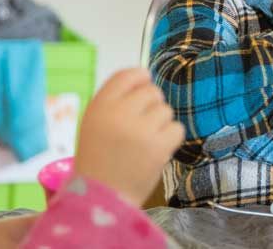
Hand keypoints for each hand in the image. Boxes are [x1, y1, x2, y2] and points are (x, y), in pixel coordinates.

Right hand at [74, 68, 184, 207]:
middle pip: (152, 91)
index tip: (143, 86)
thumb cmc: (99, 159)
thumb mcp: (94, 122)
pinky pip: (177, 127)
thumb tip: (146, 77)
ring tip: (145, 141)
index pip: (128, 74)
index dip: (141, 77)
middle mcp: (120, 113)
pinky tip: (156, 148)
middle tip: (141, 125)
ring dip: (160, 123)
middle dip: (151, 105)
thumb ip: (116, 99)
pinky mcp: (159, 146)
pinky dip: (170, 138)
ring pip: (166, 110)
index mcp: (100, 106)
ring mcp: (141, 129)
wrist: (101, 198)